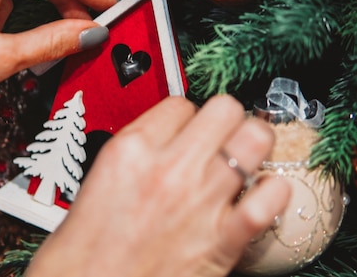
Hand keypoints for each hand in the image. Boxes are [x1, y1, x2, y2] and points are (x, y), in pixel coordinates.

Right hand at [27, 95, 290, 276]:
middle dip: (227, 119)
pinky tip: (262, 196)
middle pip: (225, 108)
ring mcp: (201, 201)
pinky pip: (271, 199)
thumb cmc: (83, 253)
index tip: (187, 129)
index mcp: (132, 150)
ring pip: (256, 139)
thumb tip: (166, 140)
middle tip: (221, 135)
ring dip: (254, 145)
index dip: (187, 116)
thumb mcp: (98, 181)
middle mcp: (170, 167)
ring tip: (245, 157)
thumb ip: (137, 155)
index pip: (180, 103)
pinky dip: (274, 193)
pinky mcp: (223, 240)